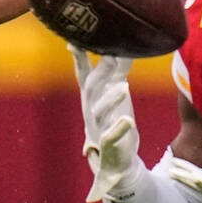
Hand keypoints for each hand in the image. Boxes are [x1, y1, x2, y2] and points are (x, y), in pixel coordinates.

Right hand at [70, 44, 144, 202]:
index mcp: (91, 97)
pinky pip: (110, 135)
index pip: (83, 73)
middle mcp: (91, 110)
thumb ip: (118, 70)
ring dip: (110, 98)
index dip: (79, 57)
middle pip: (91, 88)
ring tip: (124, 86)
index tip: (74, 40)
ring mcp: (99, 127)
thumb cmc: (115, 121)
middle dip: (101, 71)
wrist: (116, 162)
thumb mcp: (115, 93)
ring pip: (99, 111)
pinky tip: (127, 120)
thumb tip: (127, 45)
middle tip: (112, 56)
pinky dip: (118, 128)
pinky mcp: (109, 144)